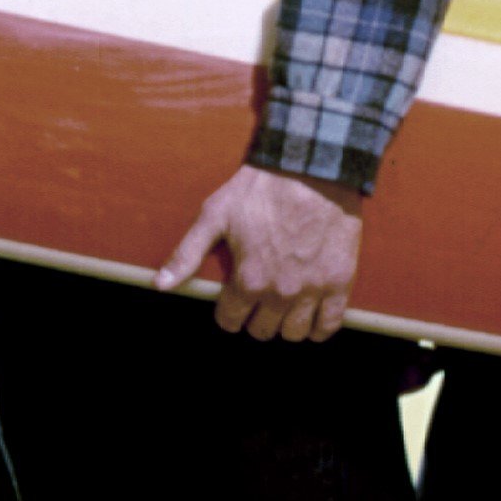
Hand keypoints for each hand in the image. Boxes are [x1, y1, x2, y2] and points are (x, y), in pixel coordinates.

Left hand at [157, 165, 365, 341]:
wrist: (311, 168)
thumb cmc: (260, 188)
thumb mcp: (215, 215)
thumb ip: (187, 253)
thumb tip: (160, 285)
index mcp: (247, 279)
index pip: (231, 320)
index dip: (228, 313)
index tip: (232, 302)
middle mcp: (279, 292)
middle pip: (262, 330)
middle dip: (256, 319)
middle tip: (258, 302)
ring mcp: (312, 289)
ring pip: (293, 332)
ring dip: (285, 326)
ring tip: (283, 310)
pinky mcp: (339, 281)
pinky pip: (329, 324)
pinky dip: (319, 329)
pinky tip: (312, 321)